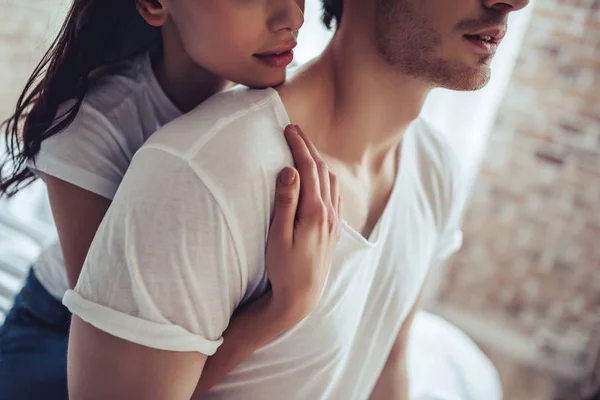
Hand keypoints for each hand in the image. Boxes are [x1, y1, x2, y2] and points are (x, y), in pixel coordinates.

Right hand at [265, 124, 341, 322]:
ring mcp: (333, 222)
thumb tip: (289, 169)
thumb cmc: (284, 269)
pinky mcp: (333, 230)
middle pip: (322, 171)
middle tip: (294, 130)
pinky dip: (325, 178)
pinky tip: (319, 178)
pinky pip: (334, 195)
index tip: (288, 129)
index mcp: (315, 212)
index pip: (309, 169)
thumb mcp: (278, 236)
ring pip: (330, 182)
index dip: (299, 146)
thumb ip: (285, 201)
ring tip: (303, 148)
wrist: (301, 297)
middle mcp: (329, 214)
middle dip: (308, 147)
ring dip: (318, 161)